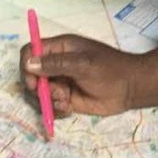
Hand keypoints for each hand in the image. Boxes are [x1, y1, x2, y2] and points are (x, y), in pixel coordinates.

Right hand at [20, 35, 157, 116]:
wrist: (130, 89)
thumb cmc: (109, 70)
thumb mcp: (83, 64)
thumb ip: (56, 64)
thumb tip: (29, 63)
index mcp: (59, 48)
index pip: (31, 51)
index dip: (27, 65)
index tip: (33, 81)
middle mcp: (56, 64)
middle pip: (31, 75)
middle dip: (38, 88)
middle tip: (55, 94)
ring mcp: (60, 82)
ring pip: (39, 93)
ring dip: (48, 100)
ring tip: (66, 101)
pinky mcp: (65, 98)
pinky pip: (50, 105)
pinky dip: (55, 109)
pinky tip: (69, 108)